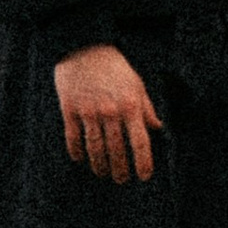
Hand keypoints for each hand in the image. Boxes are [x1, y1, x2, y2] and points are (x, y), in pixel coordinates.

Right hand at [54, 44, 162, 182]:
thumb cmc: (114, 66)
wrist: (83, 46)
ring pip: (95, 148)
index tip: (144, 176)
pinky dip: (77, 151)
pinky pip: (73, 137)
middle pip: (117, 150)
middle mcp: (111, 111)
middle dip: (120, 169)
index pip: (140, 142)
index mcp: (131, 106)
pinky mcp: (69, 109)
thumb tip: (158, 127)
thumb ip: (146, 108)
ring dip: (100, 165)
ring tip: (103, 174)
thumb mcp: (136, 84)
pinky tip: (80, 159)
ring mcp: (88, 112)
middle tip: (121, 180)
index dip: (143, 162)